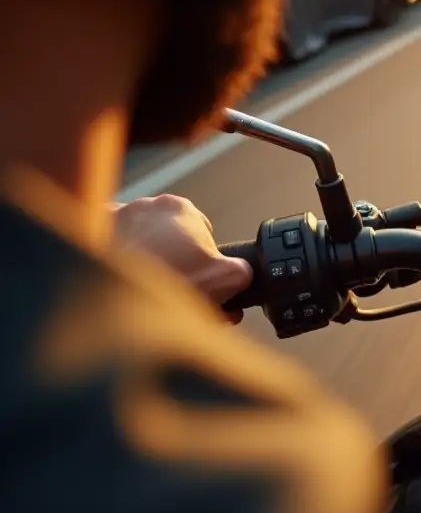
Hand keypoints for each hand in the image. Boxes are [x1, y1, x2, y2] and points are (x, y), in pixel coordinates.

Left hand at [111, 195, 251, 322]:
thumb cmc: (173, 286)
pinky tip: (118, 283)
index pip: (199, 229)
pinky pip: (103, 246)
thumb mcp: (228, 279)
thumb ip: (242, 271)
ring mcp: (112, 219)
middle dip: (171, 256)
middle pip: (164, 232)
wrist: (118, 307)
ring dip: (141, 257)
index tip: (198, 277)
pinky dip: (112, 261)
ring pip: (134, 238)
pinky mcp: (84, 236)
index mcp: (180, 208)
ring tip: (143, 288)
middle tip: (171, 286)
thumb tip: (242, 275)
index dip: (202, 257)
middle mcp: (143, 206)